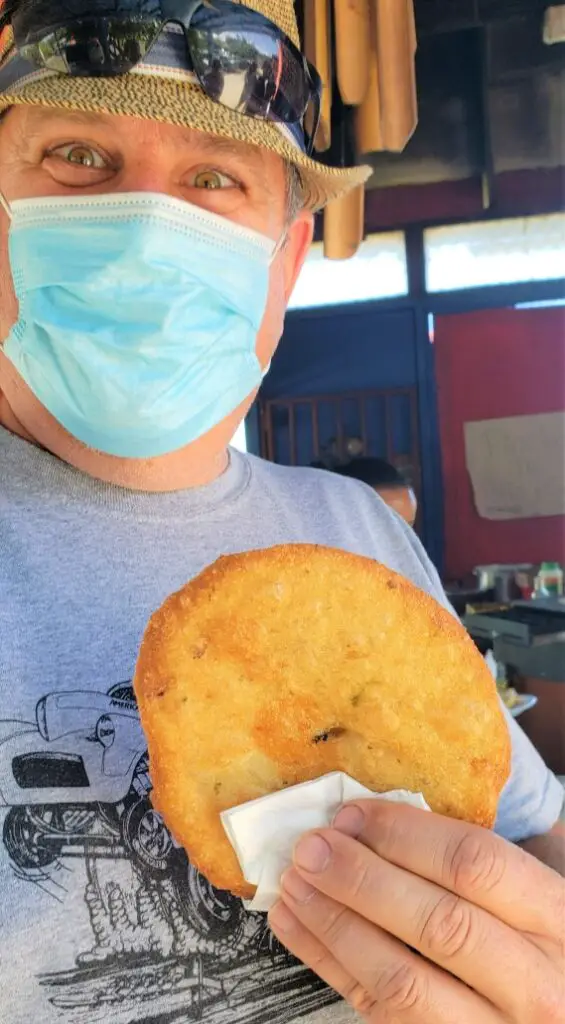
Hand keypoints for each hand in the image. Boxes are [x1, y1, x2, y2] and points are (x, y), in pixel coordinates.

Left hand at [268, 801, 564, 1022]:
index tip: (352, 813)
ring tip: (293, 883)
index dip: (405, 833)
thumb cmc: (528, 942)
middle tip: (311, 847)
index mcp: (555, 919)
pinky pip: (377, 1011)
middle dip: (363, 879)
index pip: (477, 864)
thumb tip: (365, 821)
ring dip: (335, 924)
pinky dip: (326, 962)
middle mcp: (535, 984)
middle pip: (439, 923)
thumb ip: (466, 866)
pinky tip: (294, 923)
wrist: (547, 1014)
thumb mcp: (524, 899)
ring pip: (401, 979)